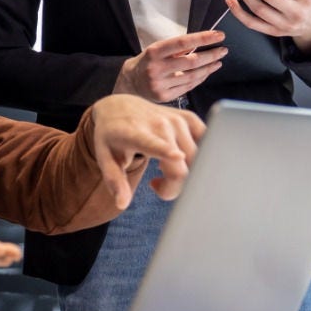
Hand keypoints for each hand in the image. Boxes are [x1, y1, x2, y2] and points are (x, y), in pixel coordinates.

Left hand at [88, 94, 205, 203]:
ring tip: (162, 166)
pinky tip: (177, 156)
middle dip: (173, 186)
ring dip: (183, 173)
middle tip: (156, 184)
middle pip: (181, 167)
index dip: (166, 151)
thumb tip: (121, 204)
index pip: (153, 144)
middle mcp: (160, 124)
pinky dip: (195, 158)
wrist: (119, 106)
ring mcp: (177, 120)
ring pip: (196, 160)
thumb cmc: (111, 136)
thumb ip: (114, 181)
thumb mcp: (105, 158)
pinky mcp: (190, 118)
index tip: (177, 155)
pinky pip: (205, 146)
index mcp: (135, 133)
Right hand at [113, 30, 225, 102]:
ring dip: (208, 68)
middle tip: (222, 50)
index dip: (203, 38)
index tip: (218, 35)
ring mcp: (160, 84)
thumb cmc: (147, 63)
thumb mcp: (157, 50)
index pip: (183, 42)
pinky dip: (200, 78)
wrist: (129, 83)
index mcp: (154, 52)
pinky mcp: (164, 96)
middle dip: (211, 55)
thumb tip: (202, 42)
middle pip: (191, 61)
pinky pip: (188, 87)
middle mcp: (156, 68)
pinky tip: (206, 72)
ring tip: (218, 61)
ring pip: (192, 76)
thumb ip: (177, 48)